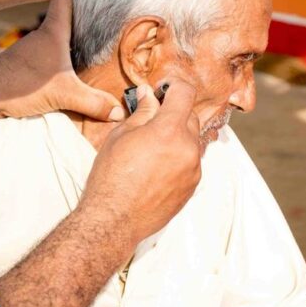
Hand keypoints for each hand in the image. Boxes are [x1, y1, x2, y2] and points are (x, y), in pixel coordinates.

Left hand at [0, 0, 124, 120]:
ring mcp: (31, 49)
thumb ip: (93, 102)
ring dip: (68, 33)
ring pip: (54, 34)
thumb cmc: (20, 84)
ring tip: (90, 32)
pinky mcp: (24, 63)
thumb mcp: (63, 94)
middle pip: (62, 14)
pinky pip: (47, 52)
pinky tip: (66, 64)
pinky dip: (58, 53)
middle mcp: (42, 36)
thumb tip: (119, 111)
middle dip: (79, 7)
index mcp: (53, 32)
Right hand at [79, 79, 202, 247]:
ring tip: (152, 148)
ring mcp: (193, 169)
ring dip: (177, 137)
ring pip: (191, 141)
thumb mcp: (120, 136)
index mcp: (170, 130)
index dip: (173, 87)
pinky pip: (191, 162)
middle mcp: (188, 148)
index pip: (185, 93)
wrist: (115, 219)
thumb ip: (142, 113)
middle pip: (190, 116)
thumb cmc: (111, 176)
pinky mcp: (192, 187)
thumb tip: (149, 95)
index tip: (161, 92)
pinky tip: (156, 167)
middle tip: (150, 121)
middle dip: (173, 114)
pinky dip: (179, 158)